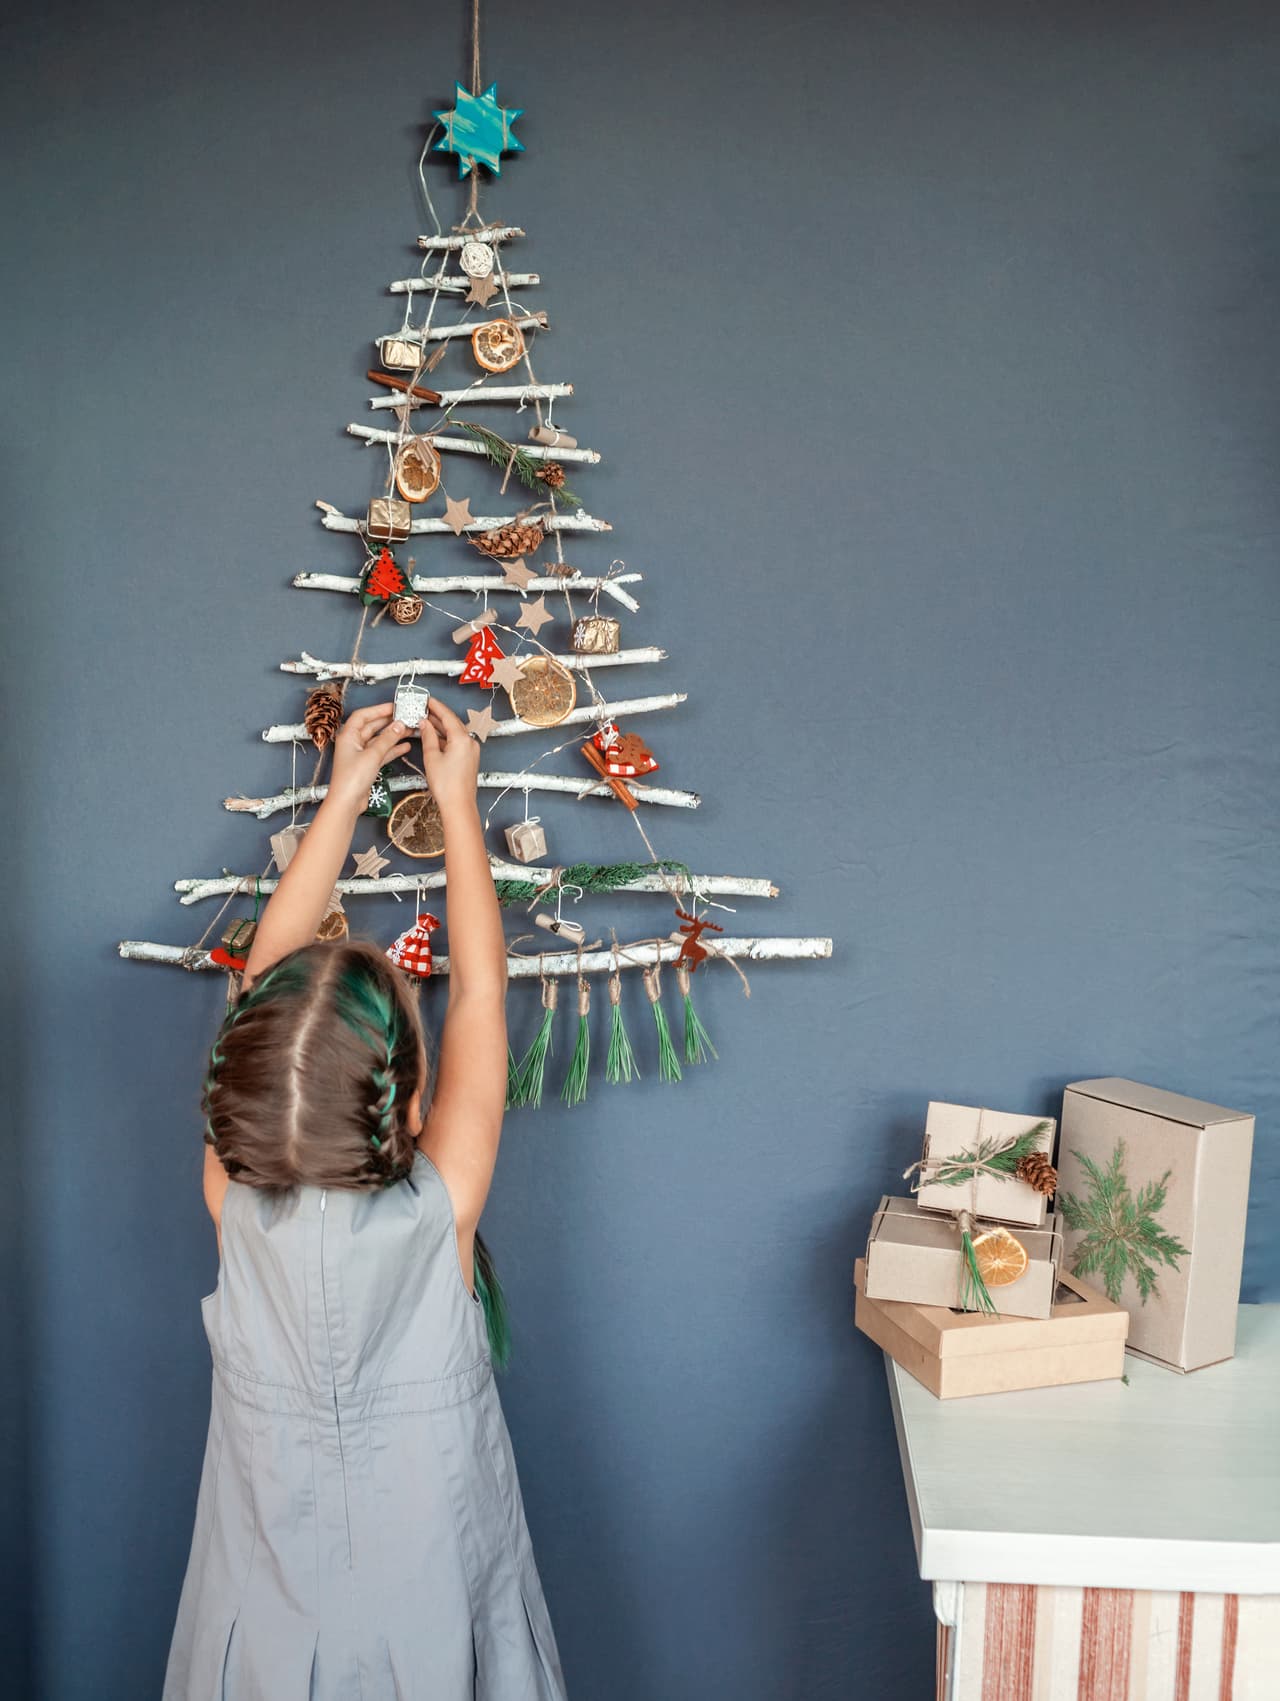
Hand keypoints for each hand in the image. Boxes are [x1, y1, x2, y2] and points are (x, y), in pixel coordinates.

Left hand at [327, 702, 412, 812]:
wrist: (347, 802)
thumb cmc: (351, 779)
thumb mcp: (372, 755)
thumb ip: (387, 739)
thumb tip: (398, 725)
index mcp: (348, 736)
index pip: (363, 716)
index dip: (378, 709)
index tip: (394, 707)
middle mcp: (353, 743)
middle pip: (372, 727)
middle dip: (389, 722)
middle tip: (405, 717)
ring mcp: (360, 754)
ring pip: (379, 740)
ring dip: (394, 736)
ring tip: (409, 730)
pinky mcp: (367, 765)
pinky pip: (382, 752)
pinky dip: (393, 749)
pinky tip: (405, 746)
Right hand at [419, 695, 480, 816]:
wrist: (458, 805)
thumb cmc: (447, 785)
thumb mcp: (432, 757)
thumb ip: (428, 736)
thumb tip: (424, 724)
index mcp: (462, 739)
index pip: (447, 715)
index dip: (435, 706)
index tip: (426, 699)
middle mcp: (470, 742)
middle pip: (452, 723)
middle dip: (436, 715)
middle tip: (422, 708)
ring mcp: (471, 751)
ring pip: (454, 732)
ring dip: (440, 727)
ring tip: (424, 721)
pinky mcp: (469, 759)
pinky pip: (456, 742)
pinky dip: (444, 738)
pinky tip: (433, 737)